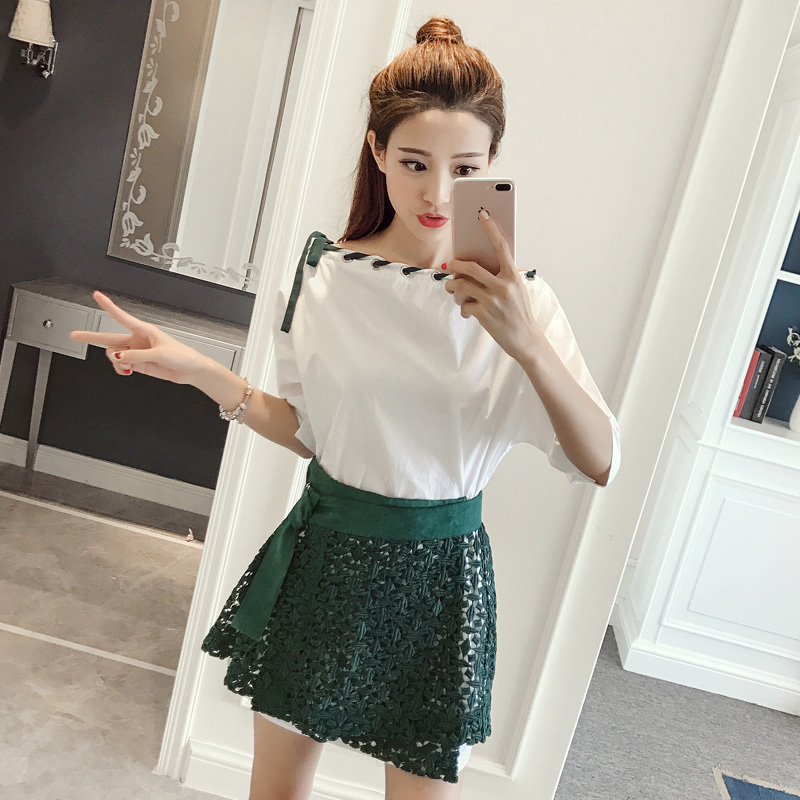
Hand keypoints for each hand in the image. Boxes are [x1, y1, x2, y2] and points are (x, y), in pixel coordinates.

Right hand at [70, 290, 208, 383]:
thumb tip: (118, 358)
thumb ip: (137, 356)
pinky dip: (120, 369)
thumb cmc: (182, 356)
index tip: (96, 295)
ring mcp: (136, 352)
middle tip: (74, 335)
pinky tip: (127, 371)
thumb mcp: (159, 354)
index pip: (122, 316)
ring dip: (116, 362)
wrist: (190, 370)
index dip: (108, 306)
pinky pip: (120, 365)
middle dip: (92, 337)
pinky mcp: (137, 364)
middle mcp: (137, 340)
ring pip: (114, 354)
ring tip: (126, 367)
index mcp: (144, 330)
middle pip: (109, 338)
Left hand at [444, 209, 541, 360]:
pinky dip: (463, 307)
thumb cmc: (519, 312)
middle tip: (450, 265)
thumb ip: (502, 276)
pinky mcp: (483, 314)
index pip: (500, 246)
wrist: (525, 339)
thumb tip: (479, 264)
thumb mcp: (517, 289)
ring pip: (461, 285)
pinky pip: (464, 304)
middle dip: (456, 264)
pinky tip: (468, 310)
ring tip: (451, 287)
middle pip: (471, 267)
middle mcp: (502, 285)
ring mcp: (492, 300)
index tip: (482, 214)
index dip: (490, 228)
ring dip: (452, 285)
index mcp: (513, 276)